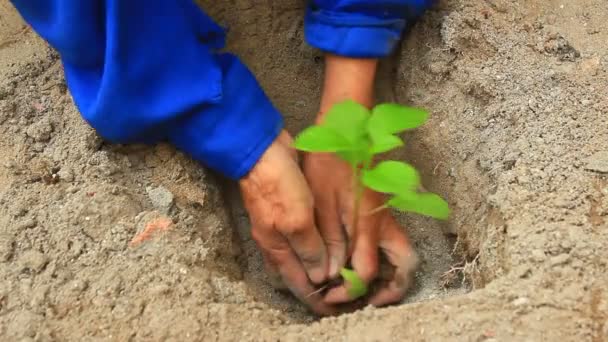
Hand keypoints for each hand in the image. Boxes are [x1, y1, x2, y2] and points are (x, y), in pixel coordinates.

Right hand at [239, 130, 333, 314]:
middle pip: (297, 273)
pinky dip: (315, 246)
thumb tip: (320, 276)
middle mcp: (276, 241)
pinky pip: (302, 237)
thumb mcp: (297, 220)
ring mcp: (280, 225)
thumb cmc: (278, 185)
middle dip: (317, 286)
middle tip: (340, 293)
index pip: (297, 283)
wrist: (261, 151)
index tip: (332, 310)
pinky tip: (326, 244)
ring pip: (300, 256)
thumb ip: (310, 249)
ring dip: (317, 266)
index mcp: (276, 248)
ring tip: (338, 273)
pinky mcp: (286, 209)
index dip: (314, 299)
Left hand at [303, 153, 417, 305]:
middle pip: (404, 266)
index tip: (328, 294)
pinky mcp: (383, 210)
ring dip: (391, 275)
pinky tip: (360, 259)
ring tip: (365, 287)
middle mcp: (385, 223)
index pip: (367, 271)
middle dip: (389, 290)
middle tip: (366, 300)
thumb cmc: (330, 160)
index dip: (348, 289)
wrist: (347, 127)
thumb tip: (332, 272)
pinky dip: (385, 258)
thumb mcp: (321, 200)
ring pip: (403, 254)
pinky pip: (393, 241)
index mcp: (368, 222)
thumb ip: (329, 239)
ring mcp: (388, 216)